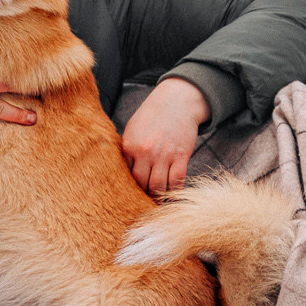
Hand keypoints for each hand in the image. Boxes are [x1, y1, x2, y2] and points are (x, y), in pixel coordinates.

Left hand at [121, 76, 208, 195]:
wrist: (177, 101)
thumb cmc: (153, 115)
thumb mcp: (133, 129)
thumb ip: (128, 149)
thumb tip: (124, 172)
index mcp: (129, 145)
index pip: (126, 175)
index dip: (129, 186)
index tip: (131, 195)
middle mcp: (145, 152)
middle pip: (141, 184)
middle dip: (143, 195)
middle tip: (144, 204)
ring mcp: (164, 155)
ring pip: (158, 187)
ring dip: (158, 197)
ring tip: (157, 203)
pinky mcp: (181, 156)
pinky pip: (177, 181)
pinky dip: (174, 191)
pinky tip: (172, 196)